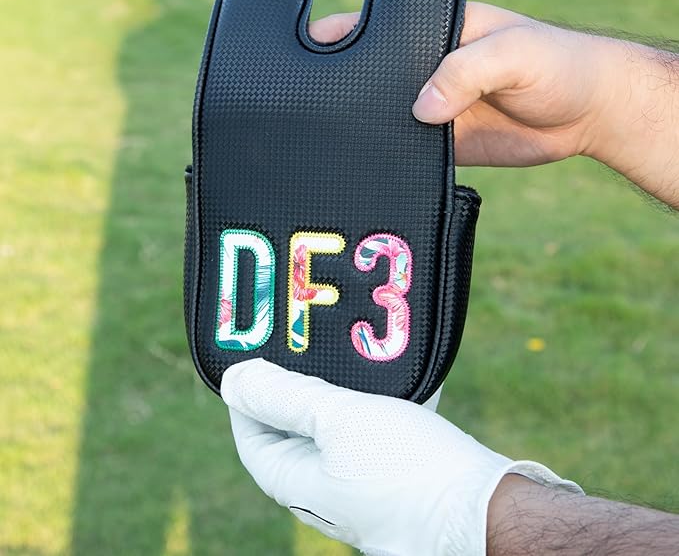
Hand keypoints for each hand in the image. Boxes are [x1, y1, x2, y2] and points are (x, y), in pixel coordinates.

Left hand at [221, 359, 580, 555]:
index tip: (255, 355)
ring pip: (335, 427)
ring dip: (337, 390)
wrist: (485, 509)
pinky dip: (372, 403)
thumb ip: (283, 397)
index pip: (250, 434)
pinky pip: (370, 431)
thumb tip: (233, 380)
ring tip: (347, 354)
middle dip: (294, 386)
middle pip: (291, 429)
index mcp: (295, 481)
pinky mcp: (391, 478)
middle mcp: (321, 489)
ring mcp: (357, 485)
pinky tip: (389, 376)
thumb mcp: (337, 419)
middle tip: (303, 346)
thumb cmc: (407, 468)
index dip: (247, 394)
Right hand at [310, 4, 678, 207]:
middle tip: (307, 109)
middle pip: (367, 76)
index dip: (339, 37)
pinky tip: (368, 167)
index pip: (375, 27)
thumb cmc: (557, 65)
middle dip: (341, 89)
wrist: (585, 114)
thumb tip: (420, 109)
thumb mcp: (515, 52)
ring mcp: (429, 107)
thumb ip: (467, 70)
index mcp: (434, 30)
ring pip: (381, 117)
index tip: (303, 54)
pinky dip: (388, 158)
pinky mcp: (439, 143)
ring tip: (330, 143)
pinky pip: (405, 150)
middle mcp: (423, 67)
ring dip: (361, 129)